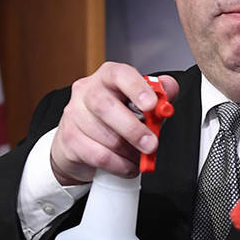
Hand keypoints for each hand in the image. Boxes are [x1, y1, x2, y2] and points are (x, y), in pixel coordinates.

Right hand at [49, 62, 179, 185]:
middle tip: (151, 144)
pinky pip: (99, 156)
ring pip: (104, 136)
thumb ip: (158, 94)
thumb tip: (169, 89)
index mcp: (107, 77)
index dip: (136, 88)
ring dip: (128, 152)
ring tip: (140, 157)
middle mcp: (86, 91)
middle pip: (105, 106)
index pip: (119, 74)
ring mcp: (74, 115)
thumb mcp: (138, 103)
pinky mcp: (69, 140)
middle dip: (133, 129)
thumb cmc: (113, 118)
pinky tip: (128, 165)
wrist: (81, 142)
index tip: (151, 105)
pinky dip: (119, 165)